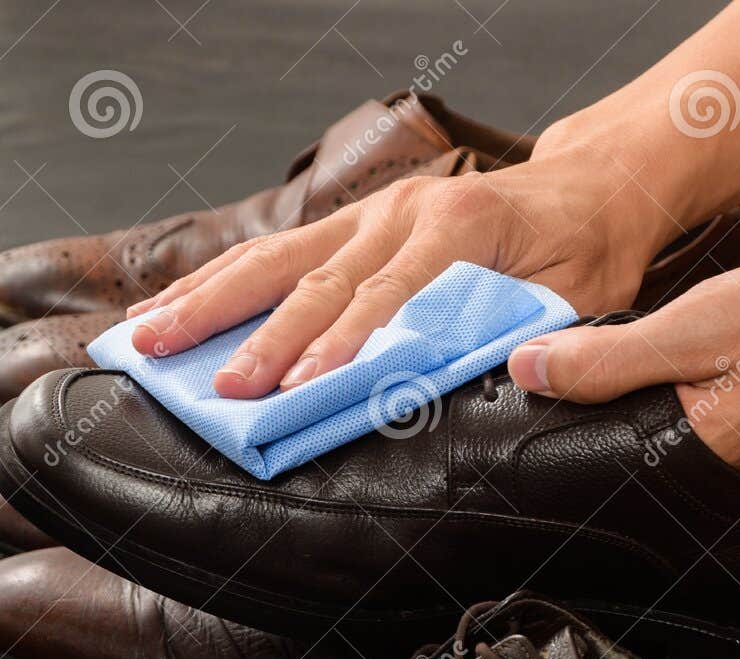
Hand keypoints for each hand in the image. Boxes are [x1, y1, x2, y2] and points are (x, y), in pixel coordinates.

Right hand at [126, 145, 673, 397]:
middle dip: (258, 335)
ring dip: (209, 301)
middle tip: (216, 385)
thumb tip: (479, 380)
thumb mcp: (577, 295)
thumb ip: (525, 331)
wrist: (589, 186)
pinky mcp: (351, 220)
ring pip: (274, 258)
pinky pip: (271, 251)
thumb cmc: (585, 248)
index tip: (292, 390)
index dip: (336, 347)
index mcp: (459, 227)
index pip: (385, 298)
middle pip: (314, 277)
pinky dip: (216, 280)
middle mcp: (402, 212)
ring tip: (149, 337)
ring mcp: (369, 212)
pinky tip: (167, 306)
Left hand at [506, 252, 739, 478]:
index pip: (581, 440)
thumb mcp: (703, 325)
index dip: (555, 396)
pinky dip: (680, 391)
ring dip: (635, 391)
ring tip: (641, 347)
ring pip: (651, 428)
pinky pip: (690, 424)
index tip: (541, 357)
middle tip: (601, 344)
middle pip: (613, 438)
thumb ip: (610, 358)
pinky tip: (689, 360)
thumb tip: (525, 369)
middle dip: (595, 395)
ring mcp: (727, 469)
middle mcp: (697, 481)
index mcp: (677, 457)